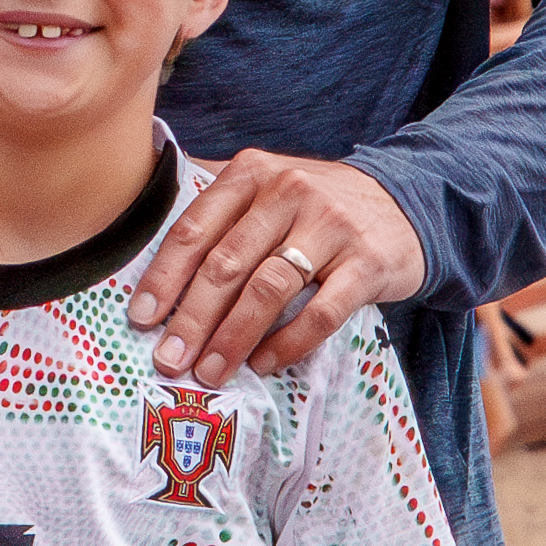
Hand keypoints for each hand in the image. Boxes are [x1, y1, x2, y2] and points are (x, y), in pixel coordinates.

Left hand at [145, 146, 427, 384]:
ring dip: (233, 336)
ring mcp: (332, 226)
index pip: (196, 228)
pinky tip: (264, 363)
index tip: (142, 318)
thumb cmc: (317, 206)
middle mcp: (289, 192)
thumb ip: (216, 203)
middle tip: (169, 360)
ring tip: (210, 372)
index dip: (164, 277)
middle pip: (228, 263)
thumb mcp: (268, 186)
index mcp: (253, 173)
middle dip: (193, 318)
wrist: (405, 204)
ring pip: (269, 288)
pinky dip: (289, 343)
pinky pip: (321, 311)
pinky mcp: (367, 263)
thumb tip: (140, 221)